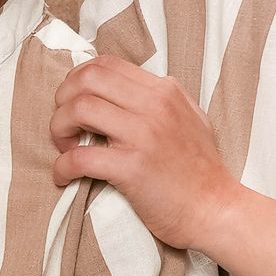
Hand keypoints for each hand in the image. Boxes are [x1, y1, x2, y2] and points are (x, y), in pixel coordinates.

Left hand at [51, 56, 238, 250]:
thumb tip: (127, 92)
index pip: (106, 65)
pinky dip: (62, 166)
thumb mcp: (190, 119)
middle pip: (87, 80)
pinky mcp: (132, 168)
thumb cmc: (201, 172)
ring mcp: (144, 135)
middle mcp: (154, 105)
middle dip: (63, 101)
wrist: (216, 210)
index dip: (77, 81)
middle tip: (64, 127)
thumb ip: (161, 100)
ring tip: (66, 149)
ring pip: (78, 109)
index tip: (73, 104)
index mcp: (164, 91)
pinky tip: (64, 176)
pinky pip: (80, 158)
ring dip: (59, 128)